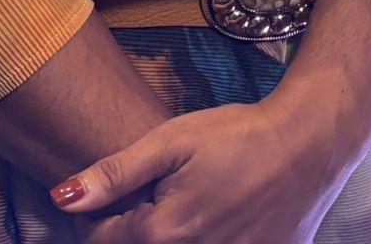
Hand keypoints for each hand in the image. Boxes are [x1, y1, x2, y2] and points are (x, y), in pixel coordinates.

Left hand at [51, 98, 349, 242]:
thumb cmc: (236, 136)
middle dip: (123, 231)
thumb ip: (114, 174)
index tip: (97, 197)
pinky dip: (193, 240)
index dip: (90, 218)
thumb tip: (63, 196)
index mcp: (164, 232)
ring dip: (158, 236)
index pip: (101, 241)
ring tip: (170, 206)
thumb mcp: (170, 142)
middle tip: (135, 202)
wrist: (307, 148)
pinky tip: (206, 217)